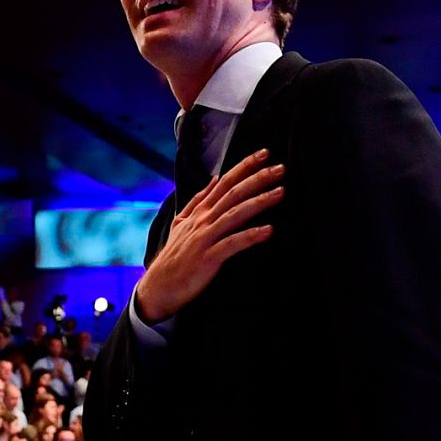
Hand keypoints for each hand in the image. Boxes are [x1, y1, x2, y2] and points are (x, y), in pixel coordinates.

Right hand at [133, 150, 283, 323]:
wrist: (159, 286)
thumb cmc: (174, 256)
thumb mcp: (182, 222)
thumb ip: (198, 200)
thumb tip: (215, 179)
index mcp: (200, 212)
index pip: (225, 182)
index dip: (244, 166)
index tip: (264, 153)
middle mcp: (203, 221)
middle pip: (233, 193)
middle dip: (258, 179)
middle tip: (280, 168)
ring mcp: (205, 238)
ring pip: (235, 214)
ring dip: (259, 202)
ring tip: (280, 192)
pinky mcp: (209, 257)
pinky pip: (233, 244)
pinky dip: (251, 236)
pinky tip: (269, 230)